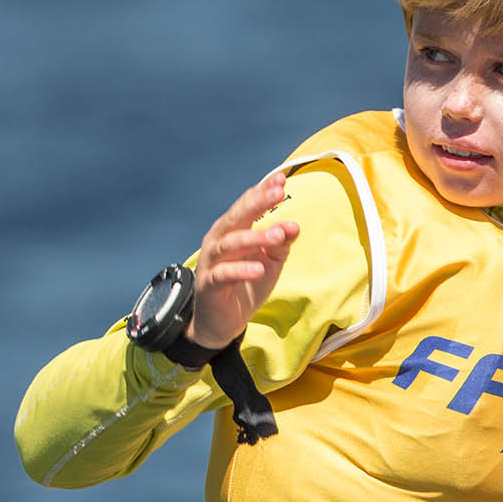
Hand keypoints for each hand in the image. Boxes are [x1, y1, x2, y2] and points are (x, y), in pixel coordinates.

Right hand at [187, 172, 299, 349]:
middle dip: (257, 203)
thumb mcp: (269, 262)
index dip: (263, 191)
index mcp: (233, 230)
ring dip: (254, 237)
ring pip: (230, 243)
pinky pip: (223, 274)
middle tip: (279, 193)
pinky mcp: (209, 285)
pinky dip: (240, 270)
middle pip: (236, 216)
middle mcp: (219, 240)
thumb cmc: (245, 285)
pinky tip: (258, 268)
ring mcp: (211, 262)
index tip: (281, 179)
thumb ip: (280, 243)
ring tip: (276, 236)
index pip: (247, 205)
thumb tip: (294, 226)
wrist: (221, 322)